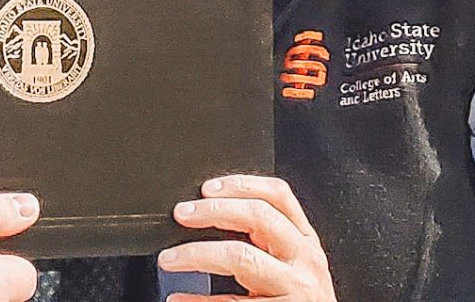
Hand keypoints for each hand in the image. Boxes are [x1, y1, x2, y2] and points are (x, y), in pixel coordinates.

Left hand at [157, 175, 335, 301]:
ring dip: (196, 254)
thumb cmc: (297, 300)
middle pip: (257, 216)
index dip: (241, 184)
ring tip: (169, 259)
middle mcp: (305, 259)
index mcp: (305, 240)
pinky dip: (200, 300)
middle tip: (181, 214)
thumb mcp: (291, 261)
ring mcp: (296, 288)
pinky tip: (180, 298)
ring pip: (241, 256)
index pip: (278, 195)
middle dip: (213, 211)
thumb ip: (266, 236)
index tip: (206, 188)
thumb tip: (209, 211)